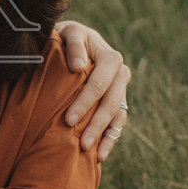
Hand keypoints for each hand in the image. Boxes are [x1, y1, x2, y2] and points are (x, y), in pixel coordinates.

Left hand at [55, 21, 131, 161]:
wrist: (71, 42)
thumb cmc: (66, 38)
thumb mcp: (69, 32)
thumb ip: (74, 44)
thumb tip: (77, 66)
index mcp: (110, 57)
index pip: (99, 83)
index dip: (85, 102)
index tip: (69, 120)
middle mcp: (120, 74)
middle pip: (111, 103)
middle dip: (96, 124)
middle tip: (81, 144)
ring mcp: (121, 90)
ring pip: (117, 115)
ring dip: (106, 136)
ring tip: (93, 155)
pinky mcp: (117, 102)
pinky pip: (118, 123)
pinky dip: (110, 139)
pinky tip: (101, 156)